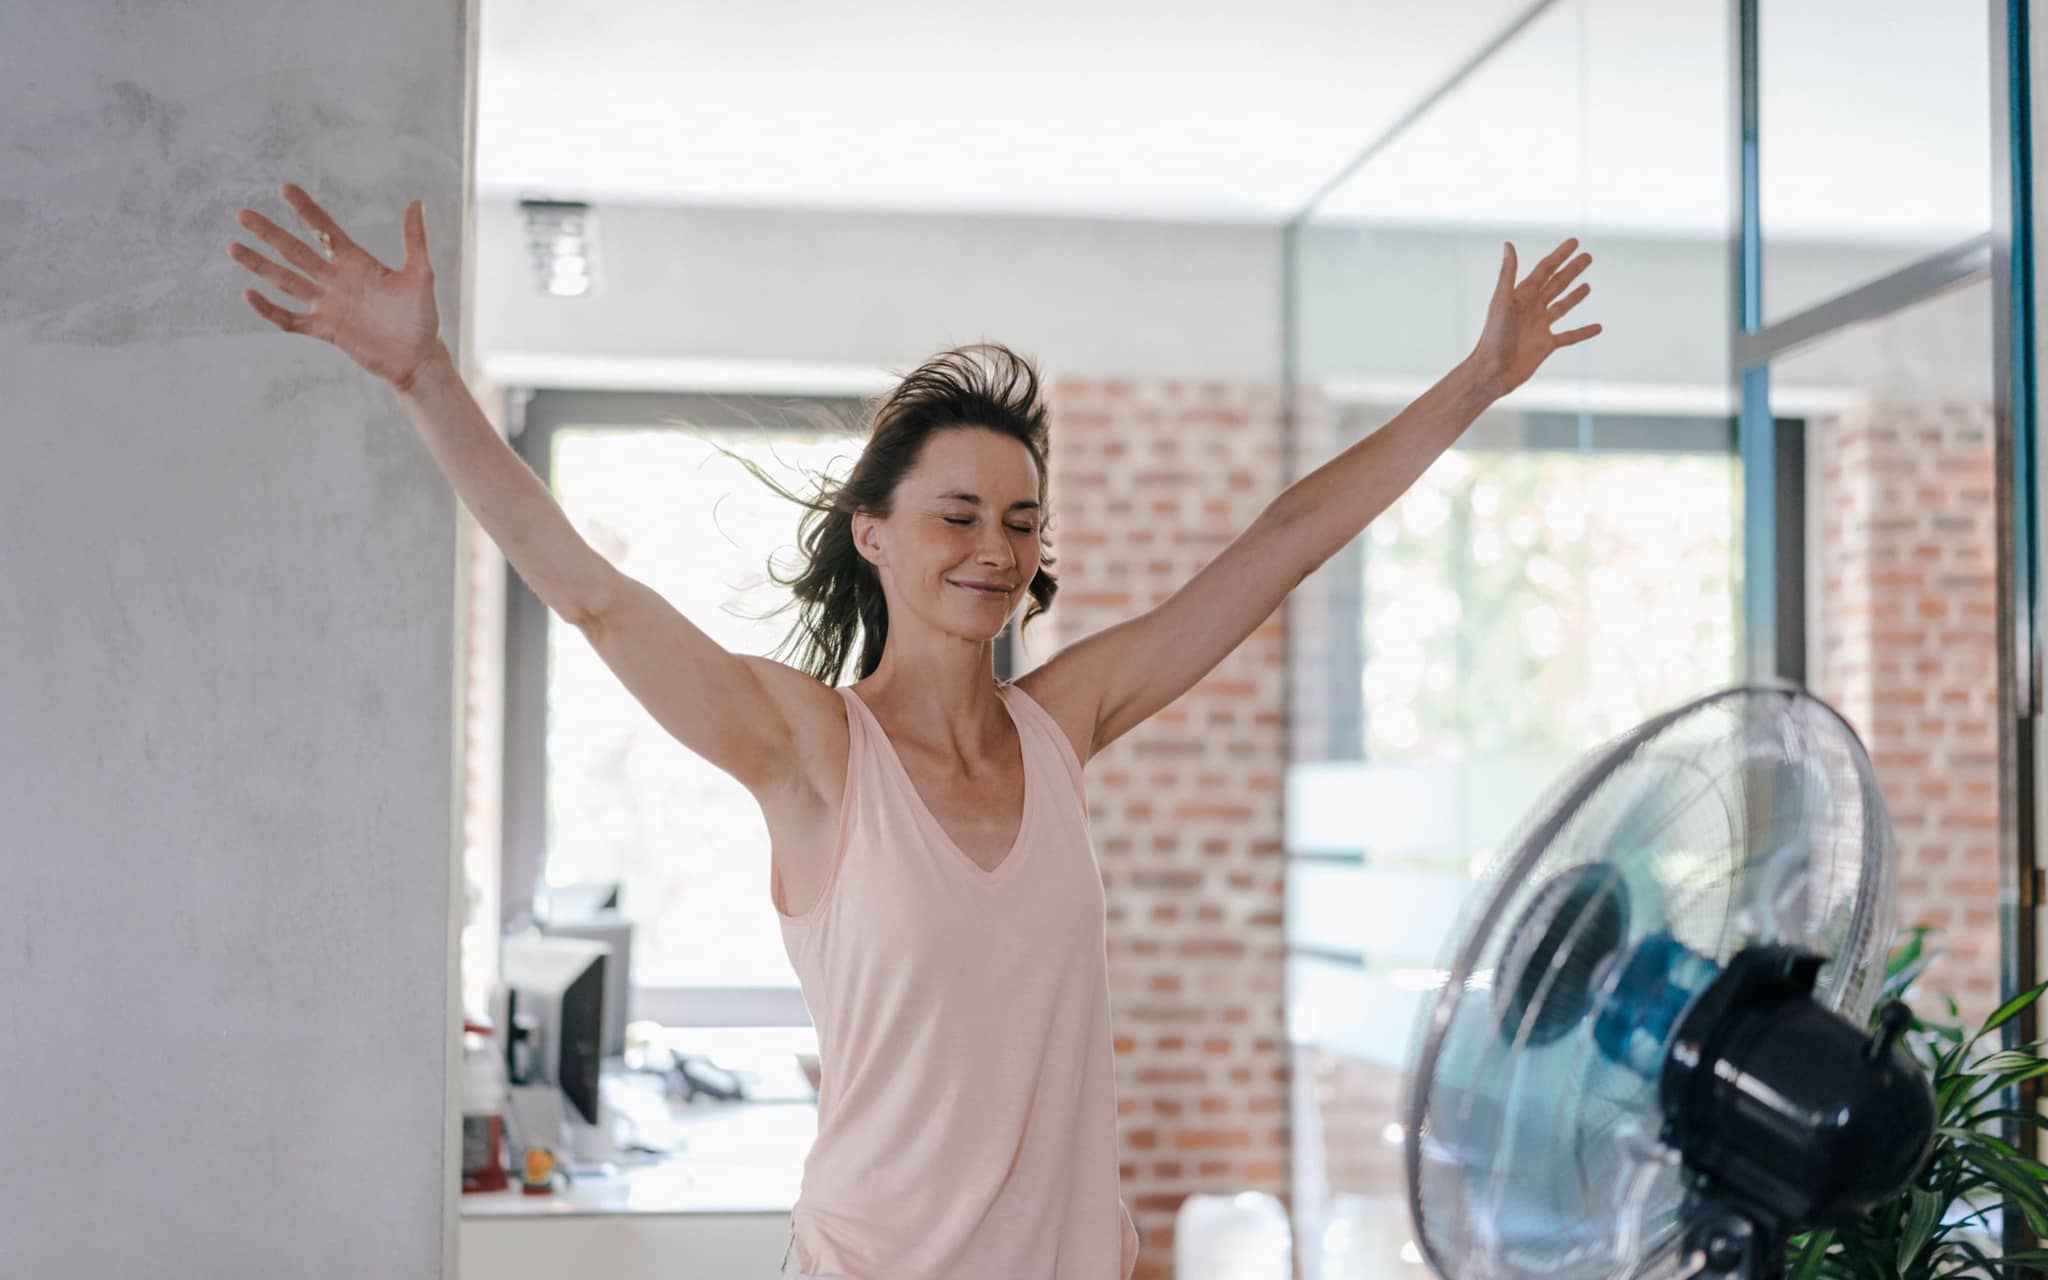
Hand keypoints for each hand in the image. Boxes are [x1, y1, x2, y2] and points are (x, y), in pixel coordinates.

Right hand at [228, 183, 441, 390]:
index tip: (286, 188)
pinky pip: (291, 320)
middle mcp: (337, 280)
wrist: (419, 358)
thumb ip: (414, 239)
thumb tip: (416, 201)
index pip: (325, 230)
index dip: (307, 211)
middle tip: (243, 214)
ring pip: (287, 281)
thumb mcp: (421, 275)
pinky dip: (270, 310)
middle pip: (296, 252)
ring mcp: (328, 305)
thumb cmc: (423, 317)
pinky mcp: (326, 330)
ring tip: (234, 247)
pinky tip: (249, 295)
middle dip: (269, 233)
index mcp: (357, 263)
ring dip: (260, 265)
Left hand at [1468, 237, 1600, 398]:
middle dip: (1572, 270)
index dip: (1559, 255)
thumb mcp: (1502, 302)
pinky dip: (1583, 332)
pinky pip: (1569, 336)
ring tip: (1588, 285)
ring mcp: (1539, 327)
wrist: (1492, 372)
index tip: (1575, 242)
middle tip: (1588, 256)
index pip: (1545, 270)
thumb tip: (1508, 244)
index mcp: (1522, 296)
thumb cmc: (1493, 337)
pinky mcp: (1546, 345)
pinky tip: (1597, 327)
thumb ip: (1507, 273)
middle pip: (1556, 284)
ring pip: (1562, 306)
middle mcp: (1532, 309)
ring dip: (1575, 295)